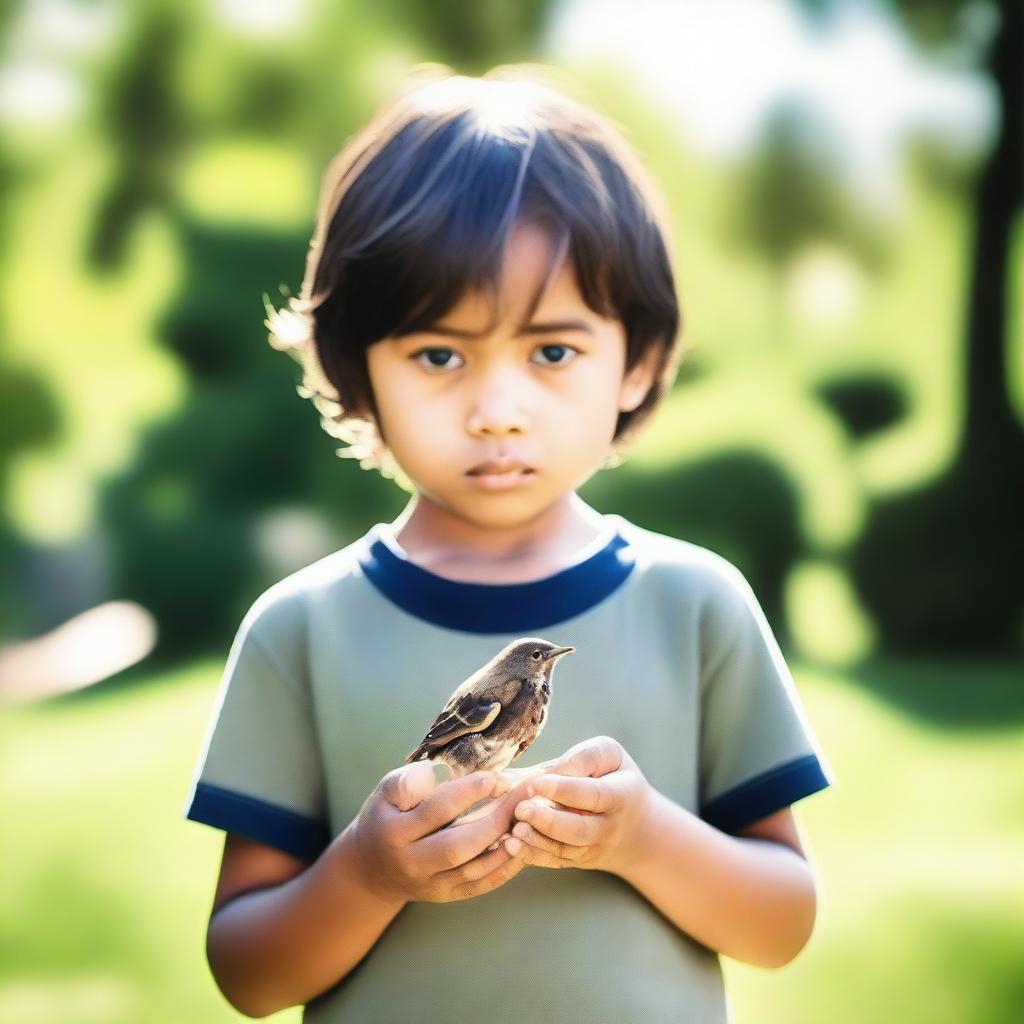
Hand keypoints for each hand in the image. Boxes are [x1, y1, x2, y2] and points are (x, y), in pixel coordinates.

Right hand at [347, 761, 535, 904]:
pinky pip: (480, 885)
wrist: (371, 868)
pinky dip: (504, 867)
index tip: (496, 777)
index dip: (468, 792)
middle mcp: (413, 863)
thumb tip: (440, 771)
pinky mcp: (446, 895)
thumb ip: (408, 781)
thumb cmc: (385, 818)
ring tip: (528, 820)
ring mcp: (431, 884)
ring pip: (473, 870)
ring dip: (505, 846)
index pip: (436, 811)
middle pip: (458, 846)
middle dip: (495, 821)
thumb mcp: (385, 793)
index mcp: (396, 832)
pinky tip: (522, 846)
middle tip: (522, 798)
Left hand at [502, 736, 653, 874]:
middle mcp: (608, 828)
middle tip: (521, 809)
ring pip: (565, 851)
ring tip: (514, 830)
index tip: (537, 782)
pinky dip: (533, 856)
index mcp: (620, 796)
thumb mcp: (611, 756)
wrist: (638, 828)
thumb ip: (585, 757)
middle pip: (579, 830)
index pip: (593, 795)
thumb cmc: (617, 778)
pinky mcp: (577, 860)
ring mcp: (593, 849)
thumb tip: (551, 770)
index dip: (564, 790)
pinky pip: (555, 862)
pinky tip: (512, 846)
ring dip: (537, 842)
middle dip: (548, 822)